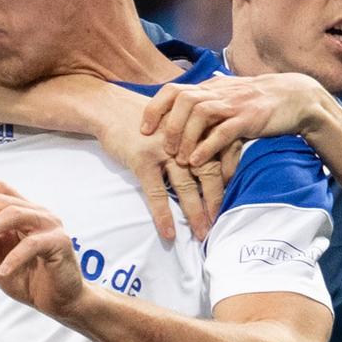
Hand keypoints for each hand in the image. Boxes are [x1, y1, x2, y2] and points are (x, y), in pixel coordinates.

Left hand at [0, 181, 86, 320]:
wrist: (59, 301)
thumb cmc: (29, 278)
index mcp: (25, 212)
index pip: (0, 188)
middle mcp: (39, 213)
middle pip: (3, 201)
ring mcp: (51, 226)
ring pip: (15, 214)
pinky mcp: (60, 243)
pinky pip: (31, 244)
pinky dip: (12, 258)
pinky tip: (3, 271)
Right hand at [97, 113, 235, 241]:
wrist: (112, 108)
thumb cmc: (147, 119)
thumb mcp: (175, 120)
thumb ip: (194, 137)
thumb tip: (212, 165)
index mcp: (196, 128)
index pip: (222, 154)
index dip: (229, 177)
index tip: (230, 196)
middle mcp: (184, 138)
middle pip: (208, 172)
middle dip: (214, 200)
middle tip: (219, 223)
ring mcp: (164, 150)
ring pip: (185, 186)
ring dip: (195, 213)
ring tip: (201, 233)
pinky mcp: (143, 160)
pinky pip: (157, 193)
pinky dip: (163, 215)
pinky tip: (169, 232)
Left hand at [142, 72, 330, 167]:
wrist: (295, 96)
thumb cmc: (258, 101)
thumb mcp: (228, 97)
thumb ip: (206, 102)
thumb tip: (180, 111)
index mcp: (210, 88)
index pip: (173, 90)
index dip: (155, 108)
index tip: (143, 129)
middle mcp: (219, 92)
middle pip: (183, 100)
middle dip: (168, 125)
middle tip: (163, 149)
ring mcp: (234, 104)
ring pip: (200, 113)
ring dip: (185, 138)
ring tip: (179, 159)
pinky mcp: (249, 118)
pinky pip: (223, 131)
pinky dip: (207, 147)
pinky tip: (197, 162)